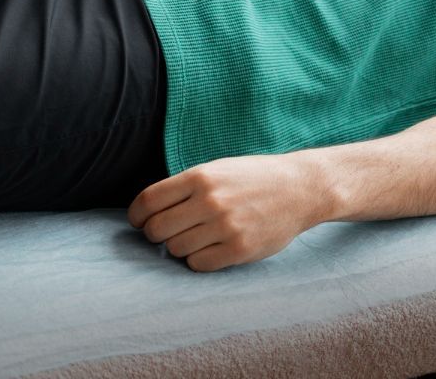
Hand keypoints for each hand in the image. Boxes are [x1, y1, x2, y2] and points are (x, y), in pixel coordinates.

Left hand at [129, 153, 332, 271]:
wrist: (300, 189)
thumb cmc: (250, 178)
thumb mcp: (213, 170)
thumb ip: (182, 187)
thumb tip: (147, 211)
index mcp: (198, 177)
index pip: (148, 201)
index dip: (136, 215)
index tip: (137, 221)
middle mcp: (209, 202)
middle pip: (157, 229)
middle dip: (154, 234)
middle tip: (162, 233)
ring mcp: (226, 226)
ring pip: (176, 249)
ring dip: (177, 247)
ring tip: (191, 239)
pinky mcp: (241, 249)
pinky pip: (199, 264)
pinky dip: (196, 260)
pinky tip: (206, 250)